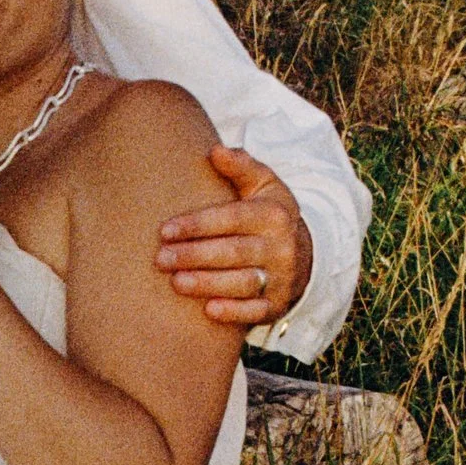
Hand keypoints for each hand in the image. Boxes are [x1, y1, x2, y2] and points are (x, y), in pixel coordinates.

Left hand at [155, 148, 310, 328]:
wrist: (305, 253)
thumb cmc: (268, 214)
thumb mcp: (263, 185)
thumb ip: (240, 166)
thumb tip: (215, 151)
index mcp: (274, 214)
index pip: (232, 218)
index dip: (197, 225)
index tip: (165, 231)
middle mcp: (281, 247)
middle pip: (234, 252)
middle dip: (195, 256)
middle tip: (160, 259)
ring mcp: (282, 278)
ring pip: (244, 283)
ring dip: (208, 283)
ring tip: (175, 282)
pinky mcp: (279, 304)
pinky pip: (258, 312)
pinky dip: (235, 312)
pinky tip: (209, 310)